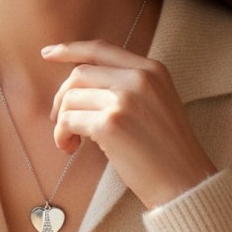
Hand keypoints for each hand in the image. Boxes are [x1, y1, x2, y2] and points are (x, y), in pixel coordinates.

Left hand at [45, 41, 216, 208]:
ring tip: (70, 141)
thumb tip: (79, 82)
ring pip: (70, 98)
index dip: (70, 50)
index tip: (47, 54)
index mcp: (152, 69)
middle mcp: (139, 79)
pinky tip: (69, 148)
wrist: (184, 181)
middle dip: (61, 98)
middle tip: (59, 121)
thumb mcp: (156, 102)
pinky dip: (61, 135)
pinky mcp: (110, 124)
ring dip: (61, 121)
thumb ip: (127, 85)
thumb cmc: (166, 150)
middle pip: (79, 74)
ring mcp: (124, 100)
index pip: (101, 49)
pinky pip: (67, 121)